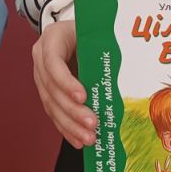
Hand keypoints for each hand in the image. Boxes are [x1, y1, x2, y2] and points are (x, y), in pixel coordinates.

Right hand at [32, 20, 95, 147]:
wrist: (74, 32)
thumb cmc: (88, 31)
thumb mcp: (93, 32)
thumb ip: (102, 47)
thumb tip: (128, 70)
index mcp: (52, 39)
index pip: (53, 61)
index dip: (66, 82)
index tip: (83, 97)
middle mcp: (41, 59)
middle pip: (52, 88)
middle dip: (72, 110)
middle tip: (92, 124)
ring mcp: (42, 77)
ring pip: (51, 104)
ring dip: (70, 124)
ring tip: (89, 138)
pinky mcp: (47, 92)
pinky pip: (54, 113)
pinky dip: (66, 128)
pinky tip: (78, 141)